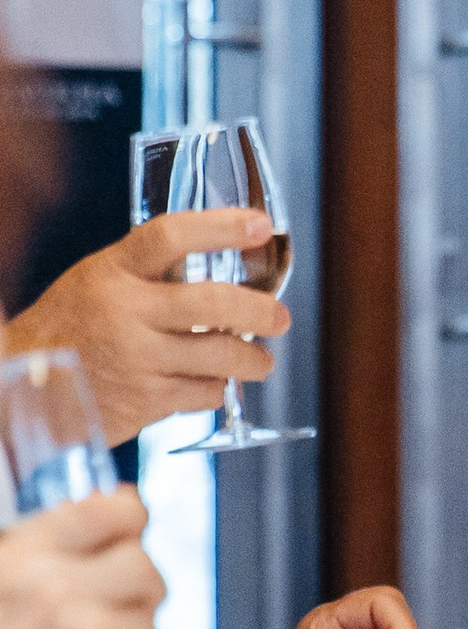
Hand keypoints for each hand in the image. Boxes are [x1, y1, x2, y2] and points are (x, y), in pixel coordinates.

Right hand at [0, 489, 161, 628]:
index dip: (126, 515)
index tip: (127, 522)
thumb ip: (46, 541)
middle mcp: (63, 592)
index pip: (113, 512)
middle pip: (142, 565)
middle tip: (110, 593)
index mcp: (27, 557)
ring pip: (147, 618)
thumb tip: (112, 504)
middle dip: (131, 579)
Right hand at [7, 215, 287, 444]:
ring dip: (253, 360)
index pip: (171, 235)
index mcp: (113, 270)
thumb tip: (229, 255)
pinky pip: (205, 393)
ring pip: (221, 355)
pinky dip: (217, 388)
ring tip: (259, 361)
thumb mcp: (100, 278)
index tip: (261, 227)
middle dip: (261, 311)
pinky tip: (210, 382)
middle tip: (280, 318)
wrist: (25, 381)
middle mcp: (124, 312)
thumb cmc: (73, 323)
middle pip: (214, 302)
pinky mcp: (144, 401)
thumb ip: (152, 270)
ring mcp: (135, 358)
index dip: (222, 227)